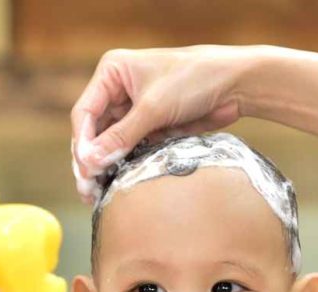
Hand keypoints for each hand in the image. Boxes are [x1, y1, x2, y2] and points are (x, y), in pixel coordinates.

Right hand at [70, 45, 253, 203]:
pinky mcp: (149, 126)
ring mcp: (132, 109)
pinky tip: (115, 186)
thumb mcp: (154, 108)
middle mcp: (117, 90)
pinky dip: (122, 166)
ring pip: (108, 144)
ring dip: (103, 167)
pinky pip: (128, 149)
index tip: (85, 169)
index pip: (85, 112)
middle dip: (89, 160)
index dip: (82, 143)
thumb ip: (121, 137)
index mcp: (112, 73)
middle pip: (92, 132)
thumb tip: (91, 162)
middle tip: (86, 189)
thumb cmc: (195, 79)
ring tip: (96, 194)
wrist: (235, 84)